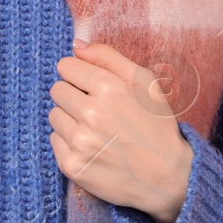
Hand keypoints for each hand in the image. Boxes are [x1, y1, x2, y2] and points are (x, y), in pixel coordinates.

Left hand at [49, 38, 192, 222]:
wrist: (168, 178)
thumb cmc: (157, 126)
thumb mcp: (145, 82)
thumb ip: (108, 57)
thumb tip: (76, 45)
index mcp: (109, 88)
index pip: (65, 67)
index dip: (79, 75)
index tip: (92, 87)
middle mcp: (91, 113)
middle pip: (57, 90)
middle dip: (74, 96)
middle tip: (97, 111)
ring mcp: (80, 142)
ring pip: (54, 116)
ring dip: (70, 120)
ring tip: (96, 130)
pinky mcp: (73, 166)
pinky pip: (54, 141)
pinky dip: (68, 143)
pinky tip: (92, 147)